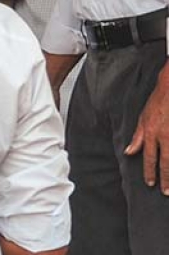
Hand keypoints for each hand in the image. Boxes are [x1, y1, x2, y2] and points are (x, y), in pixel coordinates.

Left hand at [124, 68, 168, 193]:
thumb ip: (137, 137)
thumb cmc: (158, 102)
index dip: (150, 172)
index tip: (150, 184)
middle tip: (166, 192)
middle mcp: (165, 136)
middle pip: (166, 162)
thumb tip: (129, 152)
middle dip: (165, 179)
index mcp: (151, 133)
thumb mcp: (143, 118)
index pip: (150, 157)